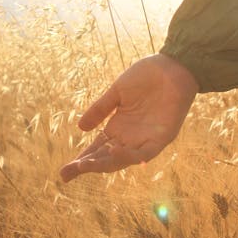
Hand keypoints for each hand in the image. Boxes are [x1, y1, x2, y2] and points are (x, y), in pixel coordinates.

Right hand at [59, 53, 198, 180]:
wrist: (172, 65)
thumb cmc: (147, 75)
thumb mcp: (118, 92)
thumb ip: (100, 109)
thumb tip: (80, 128)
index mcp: (119, 127)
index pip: (97, 149)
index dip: (82, 160)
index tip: (64, 172)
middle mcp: (130, 137)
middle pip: (107, 158)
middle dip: (88, 166)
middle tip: (68, 172)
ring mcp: (146, 139)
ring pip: (123, 159)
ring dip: (105, 163)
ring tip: (85, 165)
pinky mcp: (162, 137)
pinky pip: (145, 153)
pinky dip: (131, 155)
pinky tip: (114, 152)